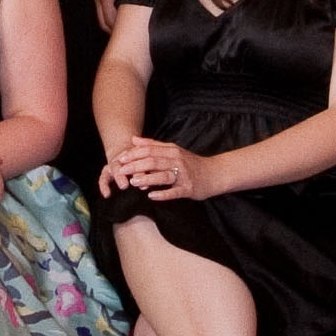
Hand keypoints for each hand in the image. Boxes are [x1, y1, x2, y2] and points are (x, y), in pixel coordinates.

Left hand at [101, 138, 218, 202]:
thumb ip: (153, 145)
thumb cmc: (191, 163)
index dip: (134, 154)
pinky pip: (174, 192)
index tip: (121, 159)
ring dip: (148, 179)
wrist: (214, 173)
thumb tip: (133, 140)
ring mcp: (183, 175)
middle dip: (136, 166)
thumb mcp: (173, 150)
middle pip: (154, 162)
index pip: (150, 150)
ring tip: (134, 182)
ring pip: (163, 176)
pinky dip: (163, 194)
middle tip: (121, 170)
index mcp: (172, 151)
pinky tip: (151, 196)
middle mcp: (177, 161)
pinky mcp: (189, 188)